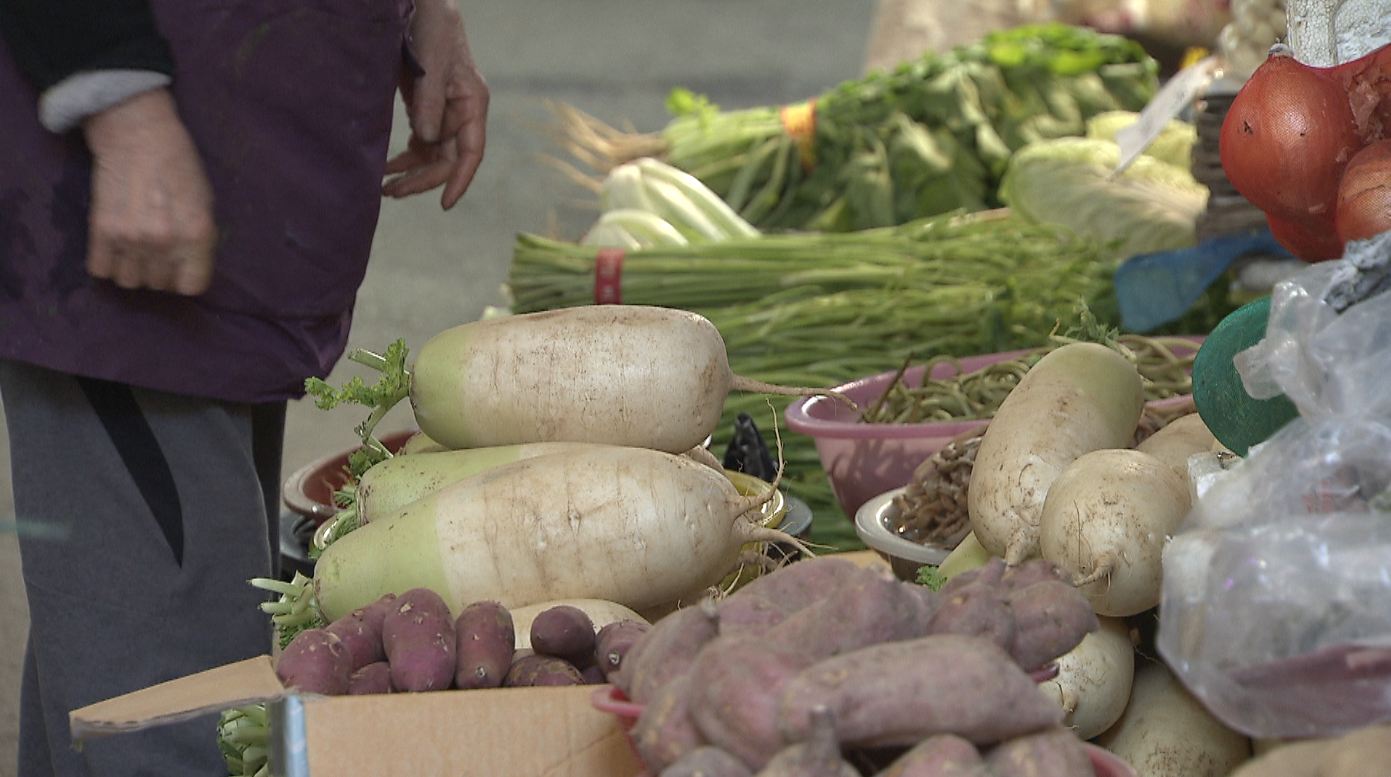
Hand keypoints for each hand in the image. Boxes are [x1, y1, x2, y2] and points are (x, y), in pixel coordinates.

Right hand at [82, 89, 216, 294]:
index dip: (186, 278)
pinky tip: (114, 248)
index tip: (181, 267)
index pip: (192, 287)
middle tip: (156, 249)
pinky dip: (107, 263)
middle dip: (159, 271)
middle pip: (159, 284)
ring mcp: (131, 239)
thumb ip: (198, 239)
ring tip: (135, 249)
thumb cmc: (179, 165)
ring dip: (132, 269)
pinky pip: (100, 269)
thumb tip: (188, 267)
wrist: (137, 134)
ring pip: (129, 281)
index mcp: (197, 236)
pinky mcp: (101, 231)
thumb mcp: (205, 203)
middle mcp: (165, 243)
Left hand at [384, 0, 488, 208]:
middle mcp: (461, 114)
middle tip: (391, 193)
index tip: (445, 205)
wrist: (422, 7)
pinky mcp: (426, 108)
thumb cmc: (433, 28)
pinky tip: (387, 167)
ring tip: (384, 187)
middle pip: (447, 159)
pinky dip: (404, 157)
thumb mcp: (432, 65)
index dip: (459, 181)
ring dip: (410, 172)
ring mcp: (444, 113)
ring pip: (432, 155)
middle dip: (422, 179)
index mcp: (473, 105)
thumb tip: (423, 141)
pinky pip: (419, 143)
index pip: (471, 153)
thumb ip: (430, 103)